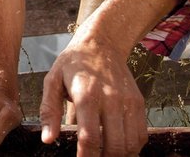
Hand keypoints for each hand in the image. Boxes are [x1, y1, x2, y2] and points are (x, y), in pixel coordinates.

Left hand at [40, 35, 147, 155]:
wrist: (101, 43)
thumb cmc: (72, 64)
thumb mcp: (52, 81)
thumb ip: (49, 112)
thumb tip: (48, 140)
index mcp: (87, 95)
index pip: (90, 138)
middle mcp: (111, 100)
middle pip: (114, 146)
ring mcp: (128, 102)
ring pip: (131, 145)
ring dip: (118, 156)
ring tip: (104, 155)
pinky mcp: (139, 103)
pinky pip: (141, 135)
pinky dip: (132, 148)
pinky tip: (117, 147)